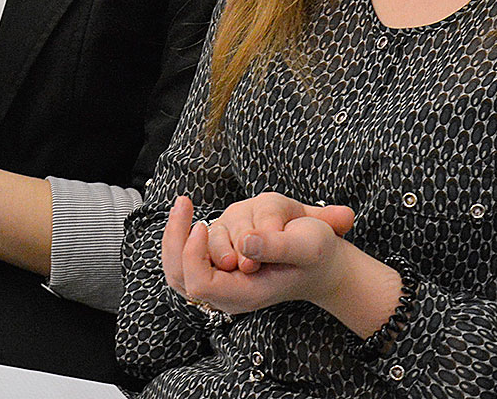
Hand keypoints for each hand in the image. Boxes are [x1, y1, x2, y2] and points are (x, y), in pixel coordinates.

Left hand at [161, 193, 361, 317]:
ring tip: (207, 210)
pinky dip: (180, 231)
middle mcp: (228, 290)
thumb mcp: (309, 244)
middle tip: (184, 204)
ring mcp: (219, 275)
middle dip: (176, 238)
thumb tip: (245, 244)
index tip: (202, 227)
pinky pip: (183, 252)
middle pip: (178, 275)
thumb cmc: (316, 252)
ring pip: (177, 261)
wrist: (320, 258)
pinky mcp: (215, 260)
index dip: (194, 255)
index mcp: (248, 293)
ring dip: (192, 230)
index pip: (201, 284)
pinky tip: (186, 209)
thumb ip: (278, 246)